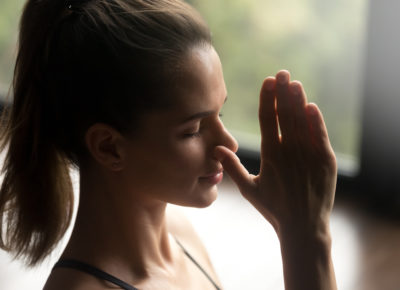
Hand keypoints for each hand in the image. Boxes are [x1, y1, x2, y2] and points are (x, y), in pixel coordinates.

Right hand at [215, 70, 336, 237]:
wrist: (303, 226)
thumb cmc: (273, 208)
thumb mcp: (249, 189)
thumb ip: (232, 167)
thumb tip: (216, 149)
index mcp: (270, 156)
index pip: (267, 119)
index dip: (268, 98)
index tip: (268, 82)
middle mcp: (289, 151)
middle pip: (285, 114)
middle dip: (283, 91)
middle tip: (282, 73)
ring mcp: (308, 155)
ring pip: (302, 121)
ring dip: (298, 100)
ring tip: (294, 82)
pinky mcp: (325, 161)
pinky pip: (319, 135)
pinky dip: (316, 120)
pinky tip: (311, 106)